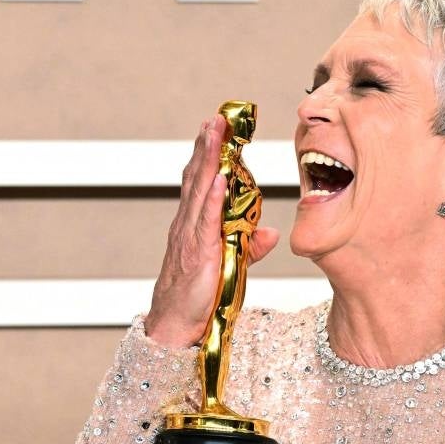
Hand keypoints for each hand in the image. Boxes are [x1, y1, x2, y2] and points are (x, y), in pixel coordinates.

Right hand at [144, 115, 279, 347]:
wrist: (176, 325)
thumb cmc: (199, 297)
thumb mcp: (231, 266)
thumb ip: (248, 246)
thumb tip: (269, 232)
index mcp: (195, 225)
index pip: (203, 183)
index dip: (210, 156)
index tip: (218, 130)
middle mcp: (189, 225)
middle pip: (198, 177)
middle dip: (208, 147)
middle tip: (216, 119)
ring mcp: (190, 237)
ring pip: (199, 190)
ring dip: (209, 161)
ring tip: (214, 133)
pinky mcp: (198, 253)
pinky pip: (205, 221)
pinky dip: (211, 198)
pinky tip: (218, 179)